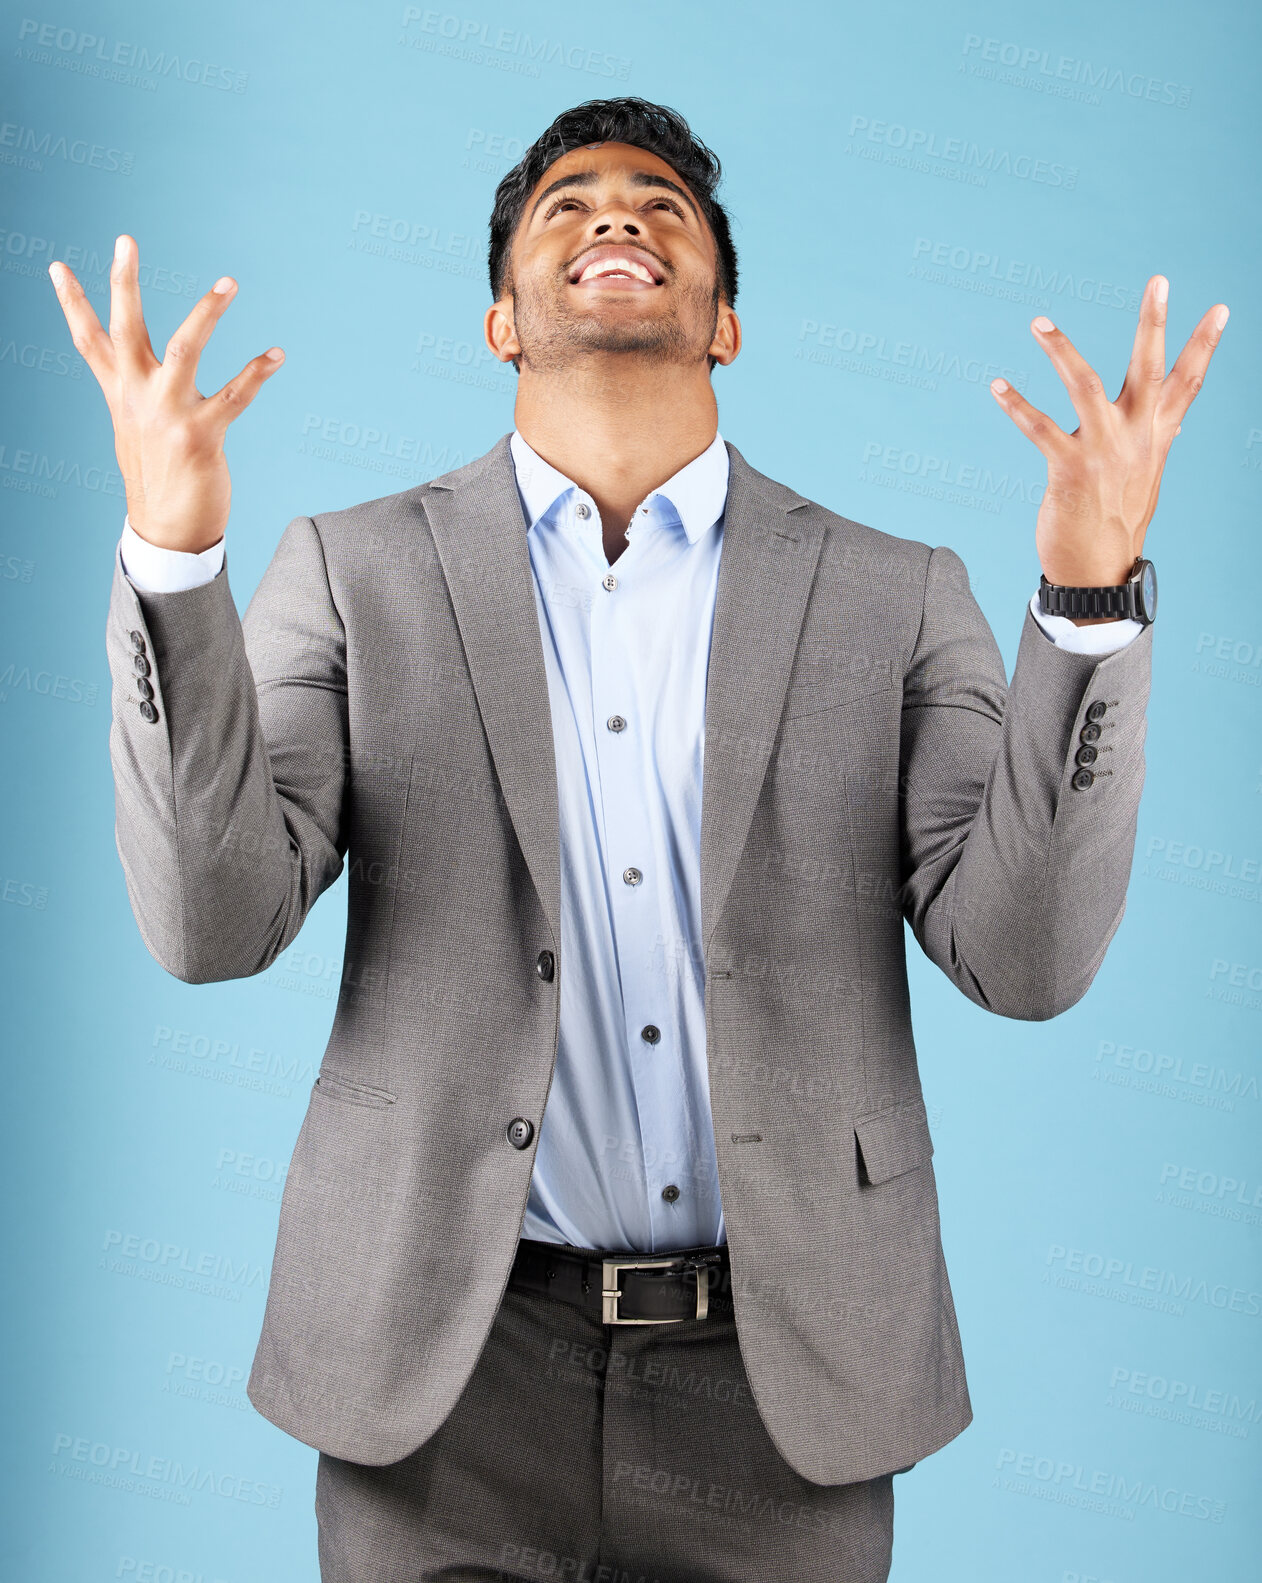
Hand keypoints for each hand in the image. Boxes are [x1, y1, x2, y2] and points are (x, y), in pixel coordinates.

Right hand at [48, 233, 284, 552]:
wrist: (167, 531)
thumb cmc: (157, 477)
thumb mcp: (133, 429)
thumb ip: (132, 393)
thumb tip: (127, 371)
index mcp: (120, 394)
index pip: (88, 341)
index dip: (72, 303)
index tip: (56, 264)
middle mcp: (138, 398)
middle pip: (126, 329)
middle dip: (123, 282)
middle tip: (125, 239)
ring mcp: (168, 415)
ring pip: (186, 349)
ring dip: (208, 312)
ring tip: (228, 282)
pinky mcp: (200, 436)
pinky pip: (235, 396)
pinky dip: (257, 372)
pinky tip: (276, 354)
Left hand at [989, 276, 1227, 622]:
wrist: (1099, 572)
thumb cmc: (1117, 522)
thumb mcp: (1145, 476)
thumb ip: (1154, 441)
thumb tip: (1170, 423)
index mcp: (1156, 437)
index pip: (1189, 383)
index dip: (1205, 346)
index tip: (1221, 308)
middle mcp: (1136, 438)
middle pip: (1149, 369)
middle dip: (1154, 323)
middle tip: (1160, 280)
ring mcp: (1105, 451)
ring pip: (1087, 386)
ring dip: (1060, 350)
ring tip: (1038, 322)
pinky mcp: (1071, 469)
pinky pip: (1040, 429)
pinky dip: (1017, 405)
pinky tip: (997, 385)